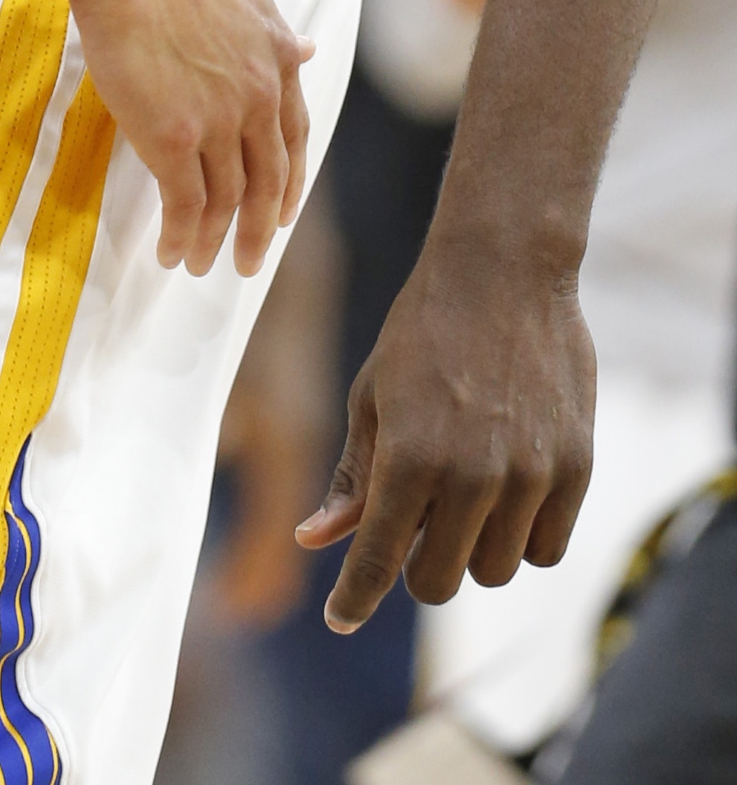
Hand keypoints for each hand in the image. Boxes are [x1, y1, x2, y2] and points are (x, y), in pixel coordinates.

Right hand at [71, 0, 312, 278]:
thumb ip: (276, 31)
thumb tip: (308, 48)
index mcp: (277, 62)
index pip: (293, 137)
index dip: (290, 181)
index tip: (284, 212)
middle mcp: (258, 99)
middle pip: (267, 181)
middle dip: (261, 229)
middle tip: (251, 262)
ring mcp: (218, 122)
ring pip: (226, 201)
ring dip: (215, 241)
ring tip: (198, 264)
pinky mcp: (174, 138)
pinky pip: (184, 204)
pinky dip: (180, 236)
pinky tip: (170, 252)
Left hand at [296, 233, 594, 629]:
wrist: (503, 272)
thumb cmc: (421, 331)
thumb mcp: (371, 397)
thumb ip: (352, 477)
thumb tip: (314, 540)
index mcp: (409, 456)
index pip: (379, 560)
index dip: (354, 598)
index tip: (339, 618)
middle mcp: (471, 476)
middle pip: (440, 582)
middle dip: (419, 564)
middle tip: (417, 516)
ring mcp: (529, 476)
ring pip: (495, 570)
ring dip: (474, 548)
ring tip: (465, 484)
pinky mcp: (575, 470)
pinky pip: (546, 548)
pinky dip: (523, 535)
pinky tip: (508, 487)